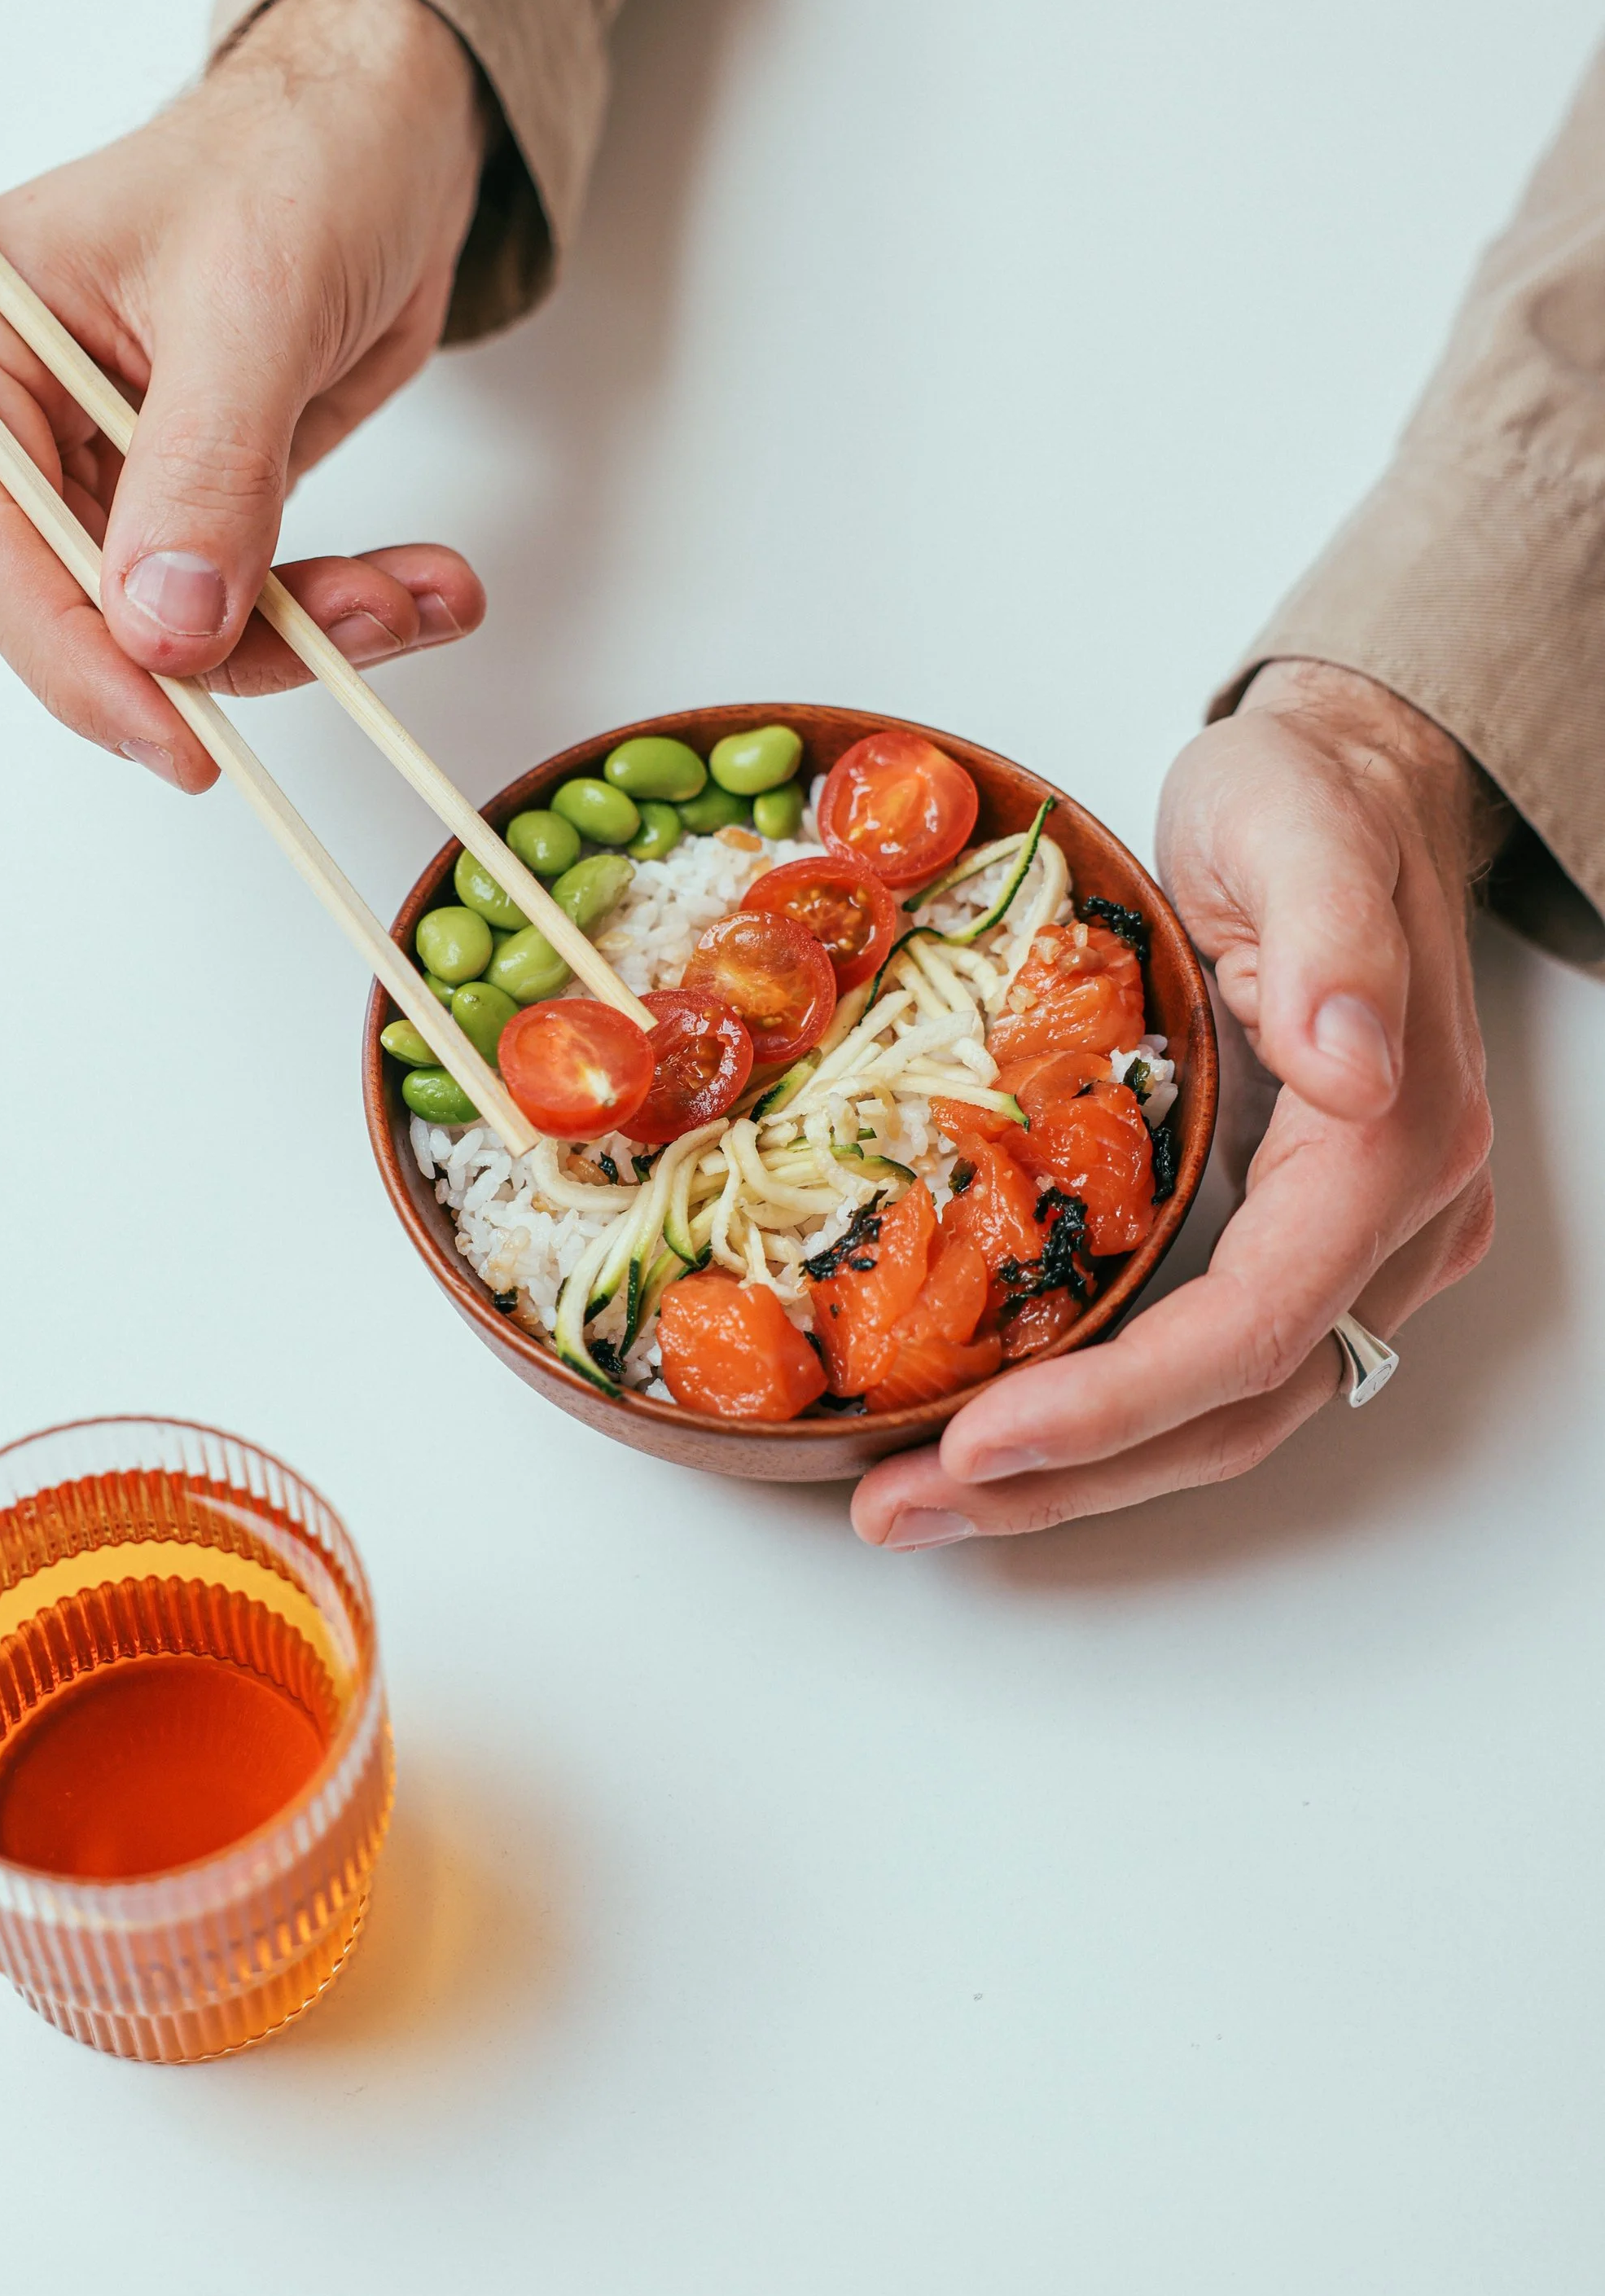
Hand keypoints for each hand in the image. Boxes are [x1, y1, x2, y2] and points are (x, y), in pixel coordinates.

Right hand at [0, 0, 491, 788]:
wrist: (382, 131)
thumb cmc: (298, 159)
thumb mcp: (254, 308)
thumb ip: (204, 472)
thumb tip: (162, 625)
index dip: (80, 664)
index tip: (180, 742)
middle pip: (75, 611)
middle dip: (228, 645)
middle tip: (368, 628)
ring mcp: (78, 468)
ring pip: (167, 629)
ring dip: (306, 631)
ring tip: (426, 593)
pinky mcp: (164, 505)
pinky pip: (232, 608)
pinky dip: (330, 612)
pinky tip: (423, 588)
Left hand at [853, 662, 1501, 1547]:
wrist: (1348, 788)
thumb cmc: (1310, 800)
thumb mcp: (1298, 825)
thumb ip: (1330, 938)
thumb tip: (1351, 1062)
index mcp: (1391, 1143)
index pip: (1253, 1326)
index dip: (1117, 1403)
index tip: (980, 1437)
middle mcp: (1394, 1223)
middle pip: (1235, 1410)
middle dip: (1067, 1479)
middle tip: (901, 1507)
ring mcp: (1354, 1245)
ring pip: (1223, 1416)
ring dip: (1072, 1477)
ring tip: (913, 1500)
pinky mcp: (1296, 1240)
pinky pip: (1206, 1370)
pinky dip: (1098, 1419)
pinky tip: (988, 1433)